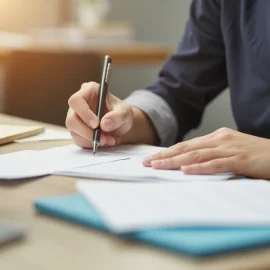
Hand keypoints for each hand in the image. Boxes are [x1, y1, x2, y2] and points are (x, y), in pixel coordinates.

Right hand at [66, 82, 133, 147]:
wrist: (121, 126)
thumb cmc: (121, 114)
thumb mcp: (126, 113)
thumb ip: (117, 116)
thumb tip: (104, 124)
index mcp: (89, 91)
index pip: (76, 100)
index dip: (84, 113)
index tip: (96, 124)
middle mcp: (79, 104)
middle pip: (71, 119)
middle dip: (86, 131)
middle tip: (102, 138)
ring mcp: (75, 118)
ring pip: (73, 131)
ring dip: (91, 139)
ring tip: (108, 140)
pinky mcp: (76, 131)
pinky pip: (78, 140)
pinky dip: (91, 144)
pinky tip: (103, 141)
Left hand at [143, 128, 269, 178]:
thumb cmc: (255, 154)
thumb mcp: (229, 150)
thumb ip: (211, 155)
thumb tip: (189, 164)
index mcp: (216, 137)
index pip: (186, 145)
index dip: (167, 152)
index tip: (152, 159)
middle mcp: (219, 140)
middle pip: (186, 148)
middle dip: (164, 156)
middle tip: (146, 163)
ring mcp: (229, 148)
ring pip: (196, 155)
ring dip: (175, 161)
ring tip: (157, 166)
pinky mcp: (240, 160)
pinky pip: (216, 164)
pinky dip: (199, 168)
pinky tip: (185, 171)